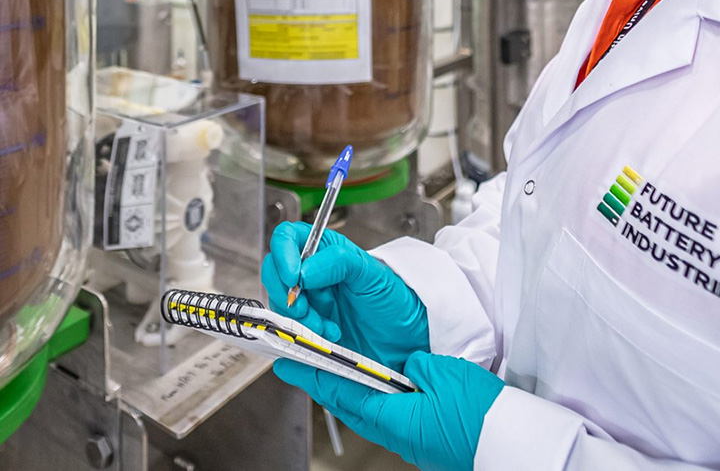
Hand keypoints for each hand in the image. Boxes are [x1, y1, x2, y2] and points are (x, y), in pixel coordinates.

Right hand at [262, 221, 428, 370]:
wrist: (407, 342)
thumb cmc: (395, 301)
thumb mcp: (372, 274)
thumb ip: (339, 262)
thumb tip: (305, 269)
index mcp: (324, 252)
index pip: (288, 238)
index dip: (283, 254)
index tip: (294, 277)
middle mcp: (311, 277)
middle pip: (275, 274)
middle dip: (286, 293)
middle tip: (306, 309)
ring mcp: (308, 305)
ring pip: (279, 306)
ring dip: (297, 320)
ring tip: (326, 328)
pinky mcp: (307, 333)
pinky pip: (287, 334)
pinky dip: (299, 339)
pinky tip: (324, 341)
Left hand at [273, 349, 503, 470]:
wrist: (512, 446)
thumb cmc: (480, 416)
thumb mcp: (442, 374)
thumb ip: (415, 365)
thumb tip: (405, 366)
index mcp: (393, 418)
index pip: (342, 392)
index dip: (312, 375)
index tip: (287, 362)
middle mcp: (395, 433)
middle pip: (350, 403)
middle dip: (325, 381)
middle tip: (304, 359)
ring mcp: (409, 439)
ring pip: (368, 409)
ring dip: (348, 387)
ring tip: (333, 365)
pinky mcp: (423, 439)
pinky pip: (388, 413)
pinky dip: (374, 396)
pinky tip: (377, 383)